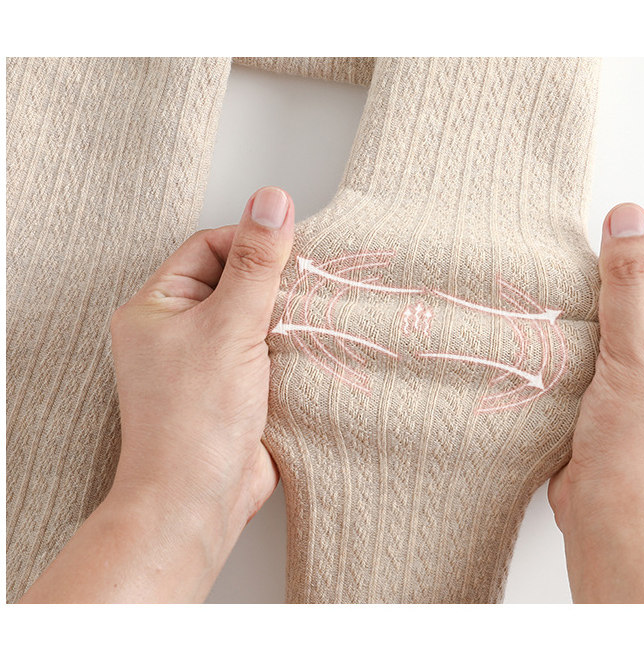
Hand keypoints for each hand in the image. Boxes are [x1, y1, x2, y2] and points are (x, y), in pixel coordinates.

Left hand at [20, 186, 294, 601]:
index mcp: (157, 306)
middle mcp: (177, 330)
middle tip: (308, 289)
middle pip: (235, 280)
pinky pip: (266, 350)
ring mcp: (205, 361)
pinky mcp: (234, 387)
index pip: (209, 247)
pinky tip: (312, 349)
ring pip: (255, 317)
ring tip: (312, 321)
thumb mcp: (230, 327)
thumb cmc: (195, 419)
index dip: (251, 243)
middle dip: (274, 283)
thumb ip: (256, 264)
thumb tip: (272, 200)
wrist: (197, 500)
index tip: (291, 252)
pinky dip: (290, 348)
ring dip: (286, 318)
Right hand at [547, 203, 643, 602]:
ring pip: (617, 340)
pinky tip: (565, 374)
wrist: (611, 519)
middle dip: (608, 313)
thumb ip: (629, 279)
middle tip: (588, 331)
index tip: (602, 300)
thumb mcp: (638, 349)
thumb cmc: (638, 446)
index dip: (635, 283)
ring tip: (576, 358)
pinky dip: (579, 365)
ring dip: (589, 340)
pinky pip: (599, 368)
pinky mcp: (623, 413)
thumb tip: (629, 216)